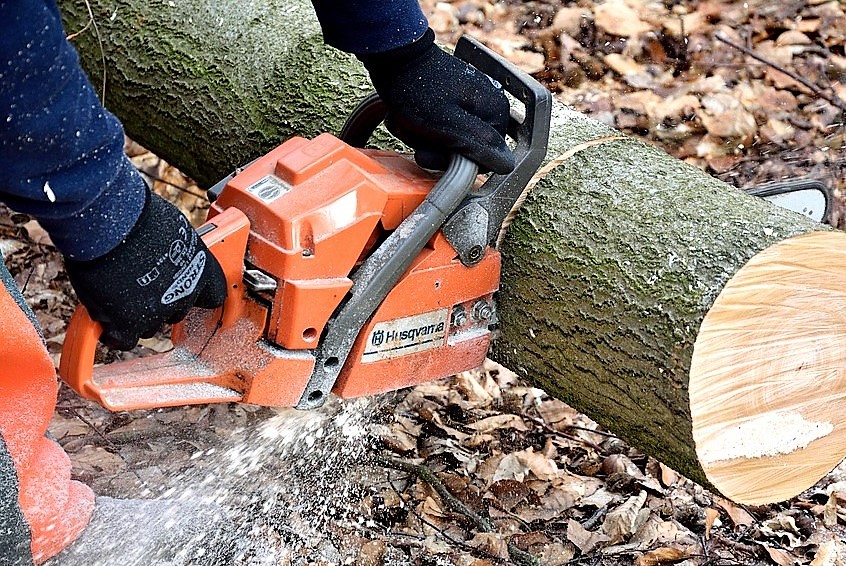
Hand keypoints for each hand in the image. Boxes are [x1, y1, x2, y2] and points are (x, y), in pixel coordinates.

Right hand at [65, 191, 226, 349]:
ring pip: (150, 326)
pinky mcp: (129, 323)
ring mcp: (159, 311)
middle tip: (140, 284)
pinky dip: (113, 331)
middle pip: (177, 311)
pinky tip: (105, 316)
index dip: (197, 294)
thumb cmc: (136, 216)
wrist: (108, 223)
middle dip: (160, 302)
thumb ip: (175, 251)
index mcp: (202, 269)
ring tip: (116, 291)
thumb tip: (167, 254)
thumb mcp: (172, 229)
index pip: (213, 295)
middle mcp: (186, 293)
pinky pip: (123, 339)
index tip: (187, 292)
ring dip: (135, 314)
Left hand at [360, 28, 514, 173]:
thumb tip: (507, 165)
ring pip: (446, 143)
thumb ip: (480, 145)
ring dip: (422, 139)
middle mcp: (487, 107)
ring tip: (408, 122)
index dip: (457, 162)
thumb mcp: (448, 125)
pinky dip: (418, 129)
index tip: (434, 152)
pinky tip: (407, 118)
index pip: (485, 159)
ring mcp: (468, 104)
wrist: (392, 57)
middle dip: (435, 148)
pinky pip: (437, 130)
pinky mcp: (450, 103)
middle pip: (464, 151)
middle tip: (416, 135)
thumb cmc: (417, 89)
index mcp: (495, 112)